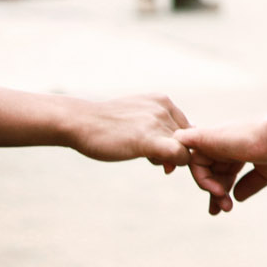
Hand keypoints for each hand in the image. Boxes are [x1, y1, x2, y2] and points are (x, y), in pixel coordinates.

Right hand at [62, 94, 191, 169]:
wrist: (80, 122)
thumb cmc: (106, 125)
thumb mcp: (137, 118)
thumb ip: (159, 127)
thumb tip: (181, 149)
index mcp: (163, 101)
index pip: (187, 127)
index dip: (177, 142)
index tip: (160, 150)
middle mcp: (164, 108)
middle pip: (186, 138)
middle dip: (173, 151)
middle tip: (152, 157)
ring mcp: (157, 122)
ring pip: (183, 148)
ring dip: (169, 159)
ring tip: (148, 158)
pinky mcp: (149, 139)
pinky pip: (178, 154)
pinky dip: (176, 162)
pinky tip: (160, 165)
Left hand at [177, 116, 266, 214]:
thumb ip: (250, 184)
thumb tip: (236, 197)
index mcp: (240, 149)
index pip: (222, 171)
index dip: (221, 189)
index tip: (226, 207)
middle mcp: (225, 143)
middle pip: (209, 171)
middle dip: (214, 192)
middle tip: (221, 209)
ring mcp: (215, 139)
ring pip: (197, 165)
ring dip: (207, 186)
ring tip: (222, 198)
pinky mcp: (206, 137)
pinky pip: (185, 153)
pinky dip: (191, 169)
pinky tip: (207, 186)